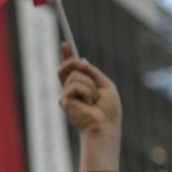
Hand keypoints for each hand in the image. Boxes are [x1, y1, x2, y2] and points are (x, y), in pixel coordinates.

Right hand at [58, 42, 121, 171]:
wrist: (105, 127)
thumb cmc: (108, 112)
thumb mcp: (105, 86)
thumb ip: (92, 73)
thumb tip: (81, 60)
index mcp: (81, 88)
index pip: (72, 69)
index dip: (68, 56)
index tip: (65, 44)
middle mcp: (71, 90)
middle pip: (67, 67)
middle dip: (73, 62)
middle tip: (84, 66)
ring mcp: (66, 95)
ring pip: (76, 75)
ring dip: (91, 86)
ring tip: (94, 101)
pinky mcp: (63, 100)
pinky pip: (76, 85)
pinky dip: (88, 92)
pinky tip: (88, 105)